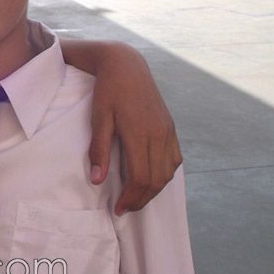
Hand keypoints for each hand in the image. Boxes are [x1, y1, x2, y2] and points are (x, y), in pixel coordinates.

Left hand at [62, 39, 181, 214]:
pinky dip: (165, 174)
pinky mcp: (170, 127)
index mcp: (140, 133)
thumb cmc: (108, 90)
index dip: (131, 198)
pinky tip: (152, 178)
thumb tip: (98, 180)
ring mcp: (168, 130)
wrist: (126, 65)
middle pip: (157, 179)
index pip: (141, 177)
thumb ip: (99, 150)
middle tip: (125, 209)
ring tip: (136, 197)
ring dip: (154, 190)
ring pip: (168, 172)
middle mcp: (159, 134)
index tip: (118, 209)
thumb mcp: (99, 117)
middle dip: (142, 199)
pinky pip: (175, 158)